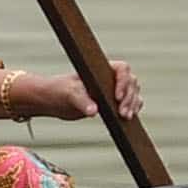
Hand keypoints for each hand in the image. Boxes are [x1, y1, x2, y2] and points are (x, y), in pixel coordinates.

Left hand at [0, 63, 138, 122]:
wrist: (54, 101)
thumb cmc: (60, 91)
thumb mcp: (69, 95)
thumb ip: (82, 102)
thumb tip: (93, 111)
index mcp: (101, 69)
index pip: (122, 69)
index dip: (123, 82)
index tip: (117, 97)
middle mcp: (110, 77)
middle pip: (131, 82)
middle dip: (129, 98)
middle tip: (122, 113)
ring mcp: (113, 88)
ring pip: (133, 93)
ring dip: (132, 104)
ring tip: (125, 117)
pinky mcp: (113, 102)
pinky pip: (130, 103)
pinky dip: (132, 109)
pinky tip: (128, 118)